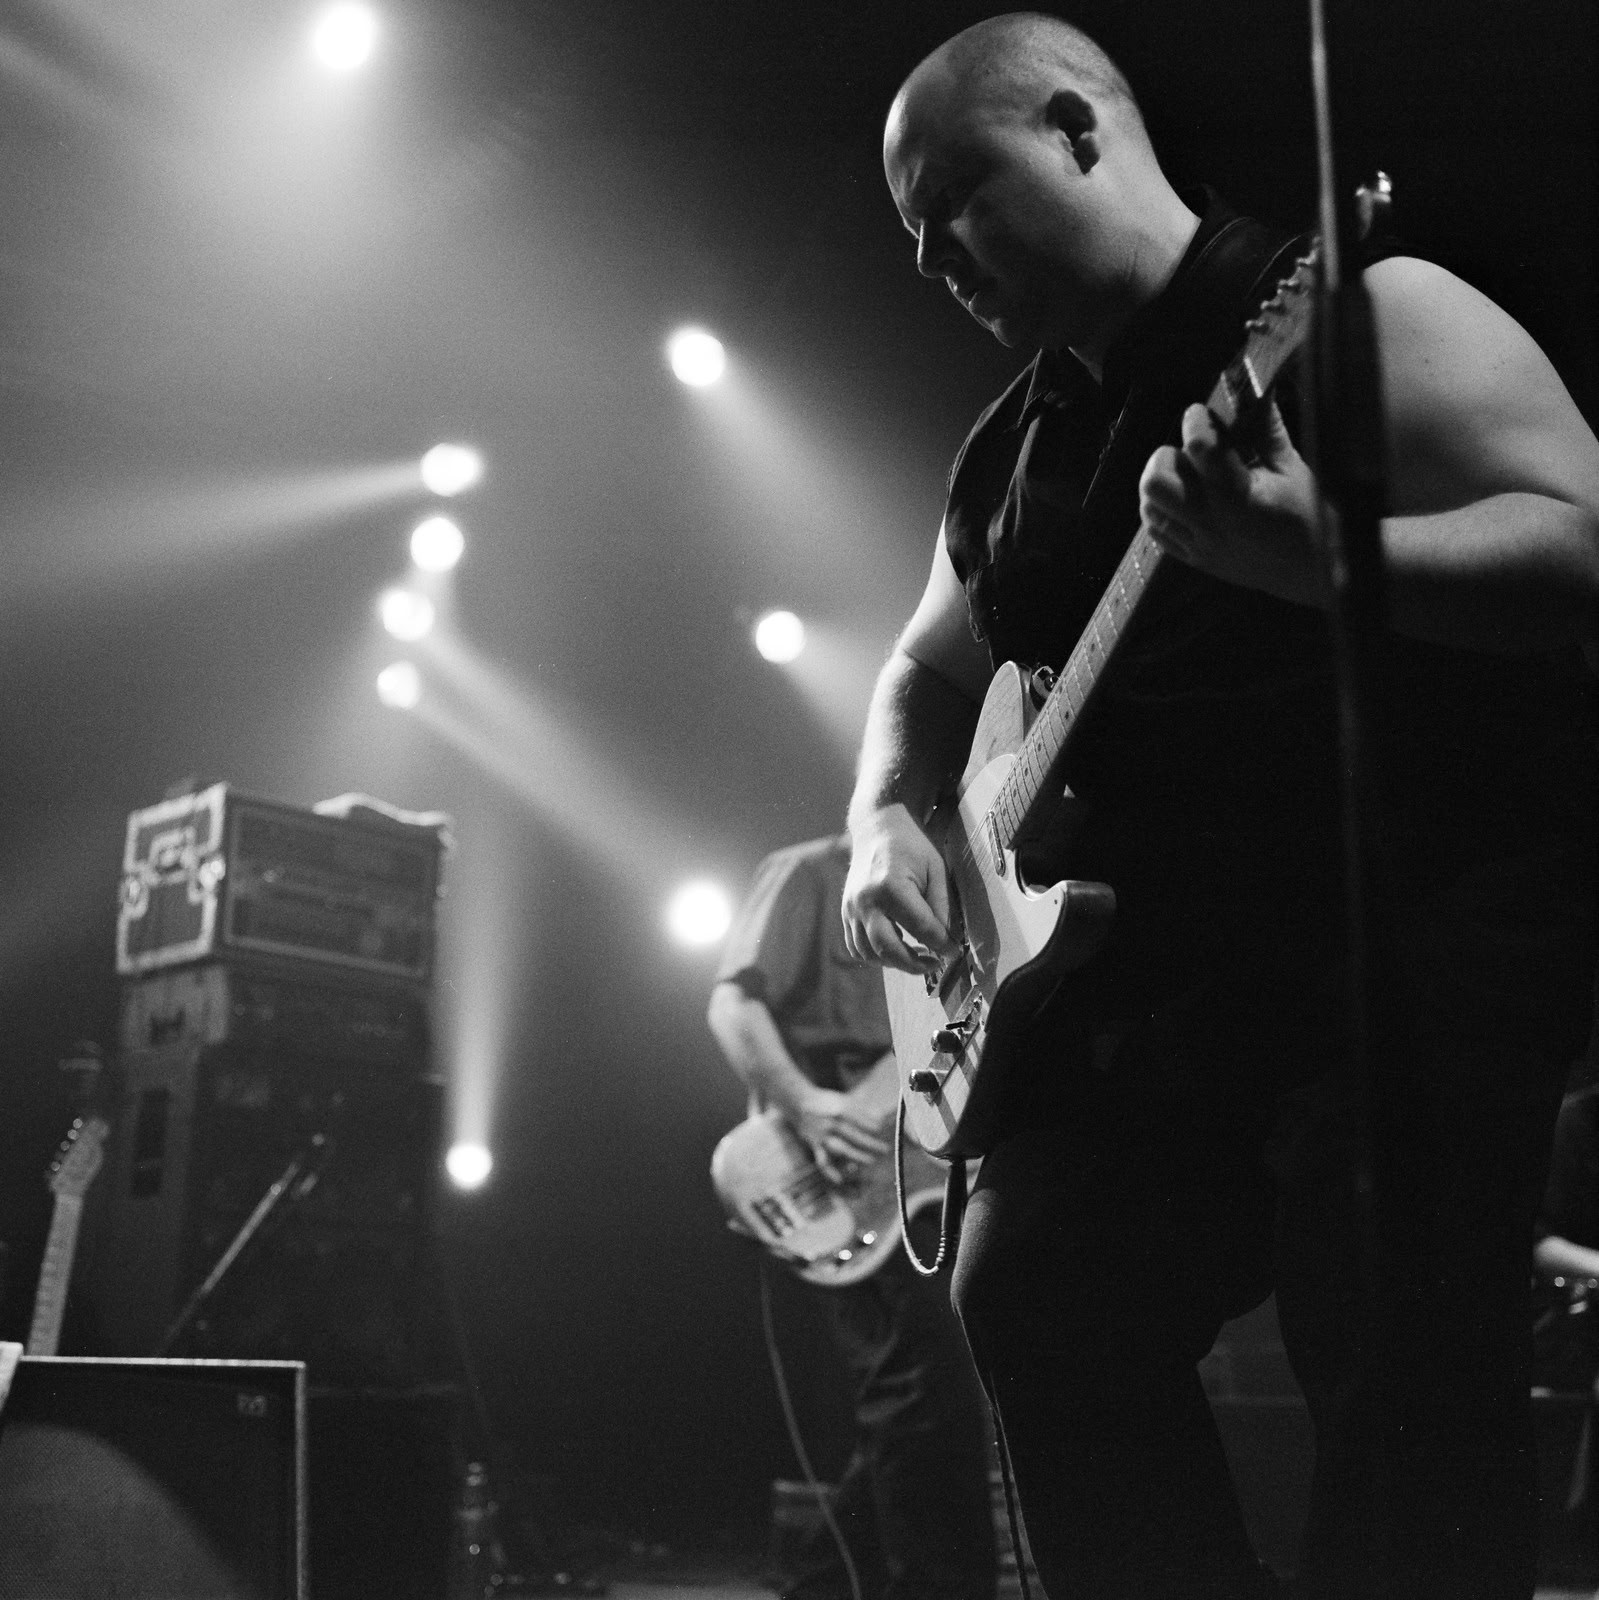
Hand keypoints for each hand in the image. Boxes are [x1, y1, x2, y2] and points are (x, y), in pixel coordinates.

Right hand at [794, 1087, 891, 1184]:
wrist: (798, 1103)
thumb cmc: (827, 1101)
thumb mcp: (842, 1099)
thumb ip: (860, 1109)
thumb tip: (880, 1119)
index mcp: (839, 1110)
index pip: (859, 1119)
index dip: (871, 1125)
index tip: (882, 1130)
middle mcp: (831, 1123)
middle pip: (853, 1135)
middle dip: (871, 1143)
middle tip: (885, 1150)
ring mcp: (822, 1136)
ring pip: (840, 1149)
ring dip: (856, 1156)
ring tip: (871, 1161)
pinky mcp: (815, 1145)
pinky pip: (822, 1160)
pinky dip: (829, 1171)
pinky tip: (840, 1180)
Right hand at [842, 803, 956, 973]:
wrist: (877, 828)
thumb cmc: (911, 846)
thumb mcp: (936, 870)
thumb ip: (941, 906)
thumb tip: (947, 940)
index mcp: (891, 887)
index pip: (921, 928)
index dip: (941, 945)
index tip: (954, 953)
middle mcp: (866, 901)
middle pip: (888, 949)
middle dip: (915, 964)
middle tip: (935, 963)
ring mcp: (851, 908)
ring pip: (869, 953)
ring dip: (895, 963)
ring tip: (916, 956)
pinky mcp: (846, 912)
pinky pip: (856, 946)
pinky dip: (875, 956)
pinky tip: (894, 949)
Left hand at [1138, 401, 1326, 607]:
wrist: (1316, 573)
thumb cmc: (1311, 517)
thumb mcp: (1294, 469)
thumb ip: (1267, 431)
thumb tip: (1256, 391)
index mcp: (1240, 498)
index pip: (1200, 449)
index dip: (1195, 421)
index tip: (1200, 413)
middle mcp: (1212, 523)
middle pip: (1157, 482)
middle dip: (1166, 457)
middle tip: (1187, 452)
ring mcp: (1200, 545)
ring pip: (1150, 507)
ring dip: (1160, 484)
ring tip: (1185, 475)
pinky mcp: (1195, 559)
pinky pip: (1157, 532)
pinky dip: (1161, 510)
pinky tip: (1182, 499)